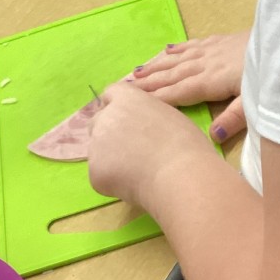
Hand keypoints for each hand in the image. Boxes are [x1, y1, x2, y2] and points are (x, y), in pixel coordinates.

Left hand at [87, 81, 214, 206]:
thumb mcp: (169, 115)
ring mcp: (96, 144)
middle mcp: (106, 116)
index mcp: (126, 98)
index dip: (117, 106)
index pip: (110, 94)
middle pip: (99, 121)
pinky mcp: (94, 171)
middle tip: (131, 149)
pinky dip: (113, 180)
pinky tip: (134, 185)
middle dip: (109, 133)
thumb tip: (141, 125)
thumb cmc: (185, 144)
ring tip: (137, 171)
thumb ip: (147, 115)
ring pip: (98, 149)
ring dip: (110, 157)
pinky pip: (101, 174)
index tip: (127, 119)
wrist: (179, 175)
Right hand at [133, 31, 249, 141]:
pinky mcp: (221, 40)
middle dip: (147, 82)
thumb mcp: (257, 102)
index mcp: (212, 80)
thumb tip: (212, 135)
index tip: (133, 103)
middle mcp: (206, 63)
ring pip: (177, 58)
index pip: (178, 92)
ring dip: (155, 65)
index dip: (155, 98)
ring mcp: (213, 49)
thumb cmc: (272, 76)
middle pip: (171, 74)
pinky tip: (166, 50)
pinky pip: (191, 44)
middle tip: (122, 88)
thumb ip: (235, 118)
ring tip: (135, 72)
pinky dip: (176, 49)